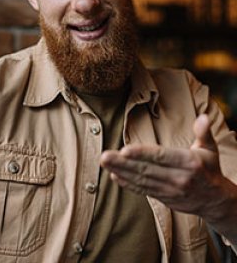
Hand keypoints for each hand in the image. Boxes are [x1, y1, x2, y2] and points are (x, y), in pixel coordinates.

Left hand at [100, 114, 228, 216]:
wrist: (215, 201)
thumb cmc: (209, 168)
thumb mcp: (210, 149)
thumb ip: (204, 132)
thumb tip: (203, 117)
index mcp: (188, 163)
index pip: (161, 157)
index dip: (142, 154)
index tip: (124, 150)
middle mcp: (178, 178)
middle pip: (146, 169)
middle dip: (123, 163)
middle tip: (104, 155)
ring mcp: (169, 190)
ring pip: (141, 180)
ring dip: (120, 171)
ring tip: (104, 162)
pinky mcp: (163, 197)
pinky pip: (143, 190)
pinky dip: (127, 184)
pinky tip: (114, 175)